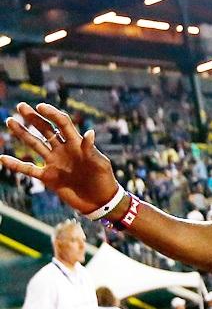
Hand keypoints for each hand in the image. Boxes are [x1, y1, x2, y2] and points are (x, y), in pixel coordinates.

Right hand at [0, 102, 117, 213]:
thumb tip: (89, 132)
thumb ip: (91, 150)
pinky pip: (29, 170)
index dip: (52, 114)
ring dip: (22, 133)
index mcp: (76, 144)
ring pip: (35, 144)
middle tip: (21, 106)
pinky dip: (16, 165)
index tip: (40, 107)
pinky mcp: (48, 177)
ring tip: (10, 121)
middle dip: (34, 118)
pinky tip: (2, 158)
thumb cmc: (104, 180)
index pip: (62, 124)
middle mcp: (63, 150)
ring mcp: (54, 163)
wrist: (101, 201)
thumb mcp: (101, 164)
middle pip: (46, 130)